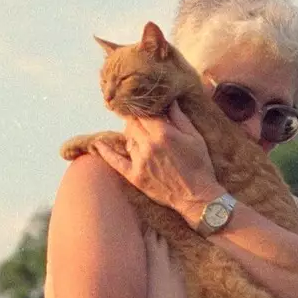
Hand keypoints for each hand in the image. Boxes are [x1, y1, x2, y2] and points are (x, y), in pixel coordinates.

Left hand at [92, 101, 221, 221]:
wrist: (198, 197)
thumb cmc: (200, 166)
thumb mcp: (195, 138)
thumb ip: (179, 118)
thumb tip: (169, 101)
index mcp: (163, 133)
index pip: (145, 112)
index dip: (144, 108)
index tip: (143, 106)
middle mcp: (149, 145)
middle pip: (132, 123)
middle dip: (136, 119)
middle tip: (140, 121)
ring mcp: (140, 161)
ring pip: (127, 139)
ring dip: (131, 135)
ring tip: (140, 138)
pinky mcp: (135, 176)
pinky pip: (116, 162)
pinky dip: (106, 152)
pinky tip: (98, 145)